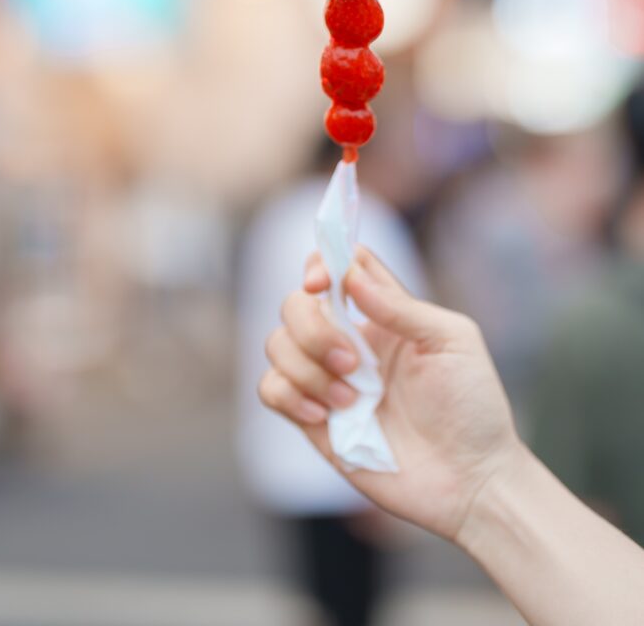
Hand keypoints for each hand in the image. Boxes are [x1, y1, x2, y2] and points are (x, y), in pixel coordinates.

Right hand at [259, 247, 521, 542]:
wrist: (471, 481)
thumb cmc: (473, 406)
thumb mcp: (452, 341)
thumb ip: (401, 307)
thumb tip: (350, 275)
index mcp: (383, 314)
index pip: (337, 267)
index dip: (321, 263)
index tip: (322, 283)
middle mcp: (350, 340)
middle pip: (295, 303)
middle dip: (314, 329)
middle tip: (352, 363)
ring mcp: (329, 379)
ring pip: (277, 343)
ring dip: (308, 369)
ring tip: (351, 401)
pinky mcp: (314, 421)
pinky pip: (271, 389)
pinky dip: (289, 394)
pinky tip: (323, 415)